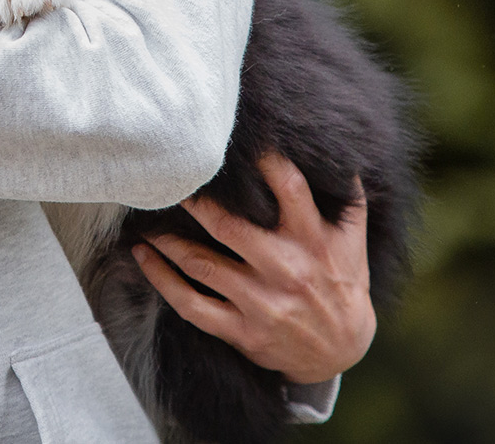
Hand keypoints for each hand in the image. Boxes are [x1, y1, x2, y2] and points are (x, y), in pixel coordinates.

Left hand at [130, 154, 375, 384]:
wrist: (341, 351)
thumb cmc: (342, 282)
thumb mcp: (352, 240)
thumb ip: (347, 197)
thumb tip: (337, 150)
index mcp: (313, 241)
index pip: (290, 188)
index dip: (264, 160)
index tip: (231, 142)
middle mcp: (287, 270)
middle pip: (229, 226)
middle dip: (194, 201)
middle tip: (168, 178)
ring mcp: (262, 304)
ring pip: (202, 265)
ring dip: (167, 239)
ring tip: (146, 216)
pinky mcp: (242, 332)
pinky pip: (191, 305)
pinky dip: (161, 279)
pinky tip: (143, 256)